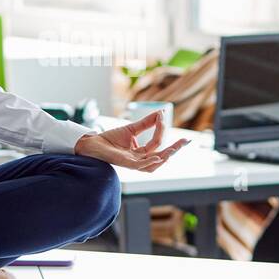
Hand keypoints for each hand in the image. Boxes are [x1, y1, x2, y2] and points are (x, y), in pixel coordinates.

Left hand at [73, 110, 188, 172]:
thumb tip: (161, 113)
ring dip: (165, 156)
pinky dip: (150, 162)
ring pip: (154, 164)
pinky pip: (141, 166)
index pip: (157, 143)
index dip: (161, 129)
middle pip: (161, 157)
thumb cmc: (110, 138)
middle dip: (174, 149)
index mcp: (141, 153)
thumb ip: (147, 123)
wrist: (93, 143)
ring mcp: (133, 163)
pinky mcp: (125, 164)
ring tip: (174, 148)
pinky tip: (158, 156)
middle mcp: (139, 160)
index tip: (162, 115)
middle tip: (186, 140)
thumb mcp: (132, 128)